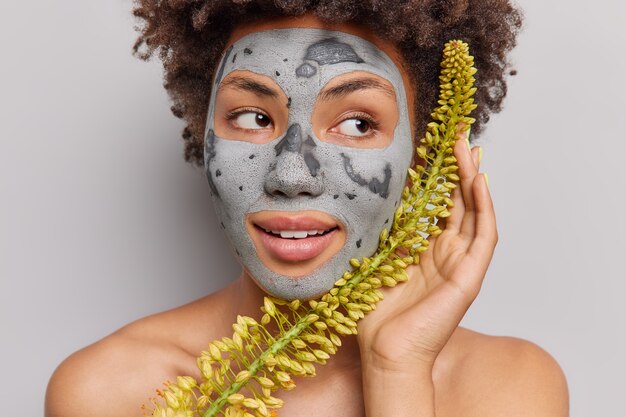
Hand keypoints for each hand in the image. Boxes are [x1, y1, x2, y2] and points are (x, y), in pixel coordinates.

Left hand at [357, 133, 496, 373]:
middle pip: (460, 203)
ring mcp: (461, 264)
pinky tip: (480, 181)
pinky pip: (485, 236)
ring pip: (476, 212)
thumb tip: (366, 201)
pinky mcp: (470, 276)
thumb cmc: (374, 313)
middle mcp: (446, 254)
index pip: (438, 206)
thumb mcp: (373, 260)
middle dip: (460, 169)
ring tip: (470, 149)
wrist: (384, 349)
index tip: (435, 148)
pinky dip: (486, 207)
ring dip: (475, 179)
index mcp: (424, 251)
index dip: (439, 178)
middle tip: (458, 137)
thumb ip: (379, 234)